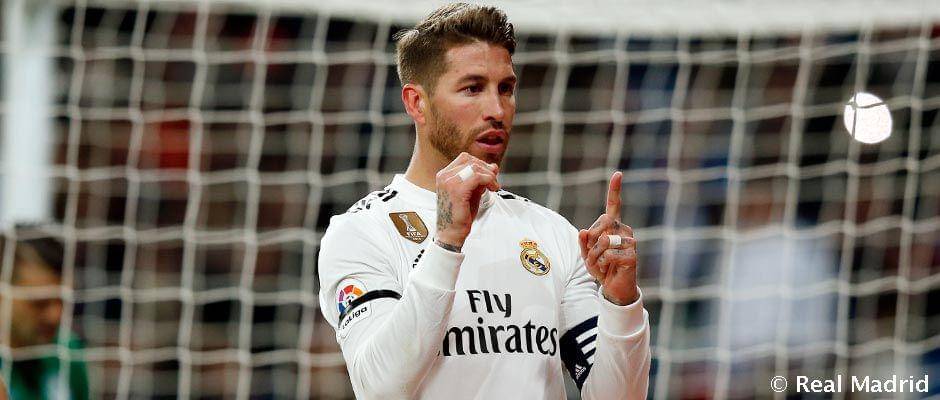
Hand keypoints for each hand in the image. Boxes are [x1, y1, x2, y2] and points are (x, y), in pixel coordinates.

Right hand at [435, 152, 499, 250]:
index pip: (465, 158)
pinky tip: (493, 189)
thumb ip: (480, 179)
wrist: (451, 233)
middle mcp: (444, 176)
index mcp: (444, 175)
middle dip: (486, 169)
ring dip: (489, 176)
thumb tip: (493, 167)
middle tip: (494, 182)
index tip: (490, 175)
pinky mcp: (457, 190)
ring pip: (475, 167)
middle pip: (470, 160)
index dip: (480, 164)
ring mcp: (449, 182)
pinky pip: (477, 177)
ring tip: (494, 187)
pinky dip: (489, 181)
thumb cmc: (460, 216)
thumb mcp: (472, 192)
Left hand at [577, 171, 639, 305]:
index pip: (614, 205)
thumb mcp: (587, 254)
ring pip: (602, 242)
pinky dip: (601, 264)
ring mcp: (630, 242)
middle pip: (601, 224)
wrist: (614, 288)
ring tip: (600, 265)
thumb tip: (582, 231)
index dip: (615, 189)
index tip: (618, 174)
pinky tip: (607, 269)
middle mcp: (624, 230)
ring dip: (594, 256)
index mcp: (613, 226)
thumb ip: (583, 242)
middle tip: (593, 256)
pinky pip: (607, 255)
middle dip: (590, 242)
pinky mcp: (632, 255)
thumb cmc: (601, 267)